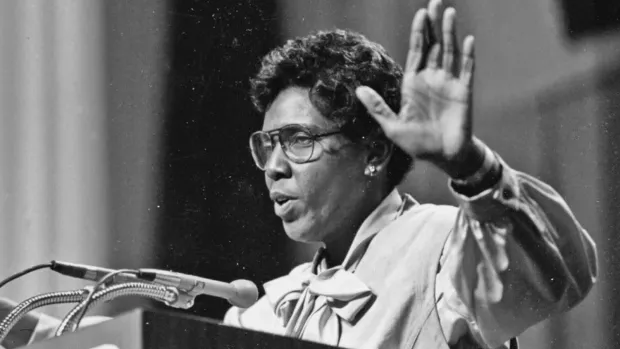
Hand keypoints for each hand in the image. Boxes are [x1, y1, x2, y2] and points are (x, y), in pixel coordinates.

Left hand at [356, 0, 483, 178]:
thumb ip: (378, 107)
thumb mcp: (392, 126)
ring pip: (450, 52)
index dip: (418, 33)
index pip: (416, 52)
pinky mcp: (463, 92)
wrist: (442, 157)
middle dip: (433, 24)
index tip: (420, 14)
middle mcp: (431, 79)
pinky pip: (466, 70)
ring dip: (449, 33)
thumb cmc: (417, 143)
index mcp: (413, 84)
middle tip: (435, 2)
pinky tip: (468, 40)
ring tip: (449, 13)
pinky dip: (467, 55)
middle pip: (434, 45)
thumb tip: (359, 90)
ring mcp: (448, 83)